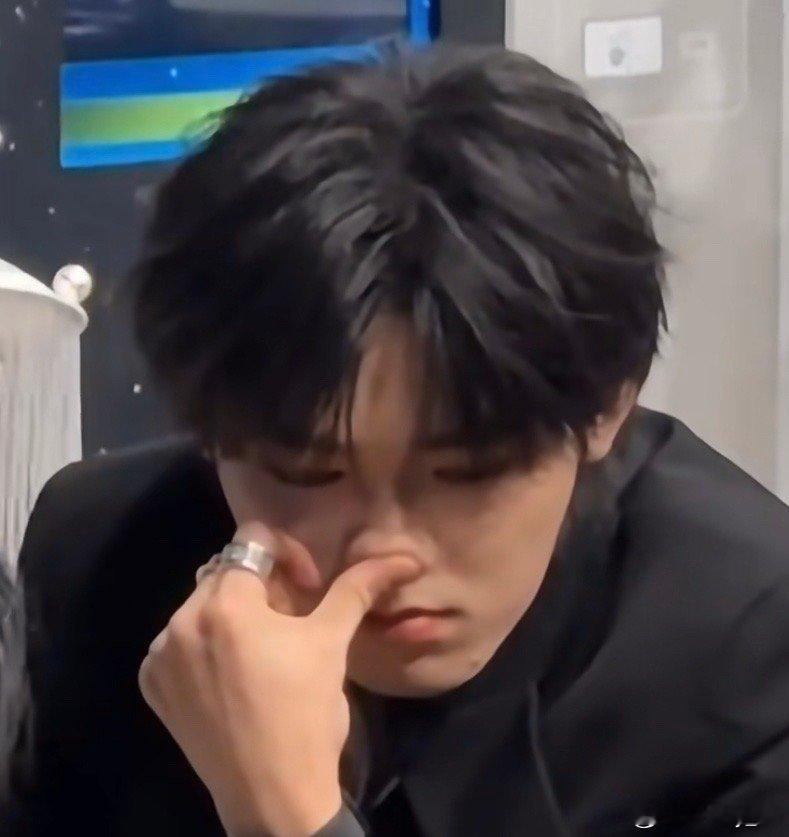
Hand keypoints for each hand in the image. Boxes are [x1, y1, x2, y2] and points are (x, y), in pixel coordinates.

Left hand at [138, 521, 422, 835]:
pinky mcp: (152, 686)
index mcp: (225, 603)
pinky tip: (233, 676)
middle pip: (226, 572)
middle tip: (292, 621)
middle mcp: (181, 621)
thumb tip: (403, 557)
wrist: (274, 797)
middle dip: (262, 585)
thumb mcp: (331, 642)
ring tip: (264, 651)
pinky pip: (178, 643)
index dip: (289, 554)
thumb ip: (356, 588)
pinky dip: (204, 647)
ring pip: (202, 606)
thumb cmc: (307, 714)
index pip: (252, 540)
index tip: (310, 589)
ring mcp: (160, 656)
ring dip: (234, 614)